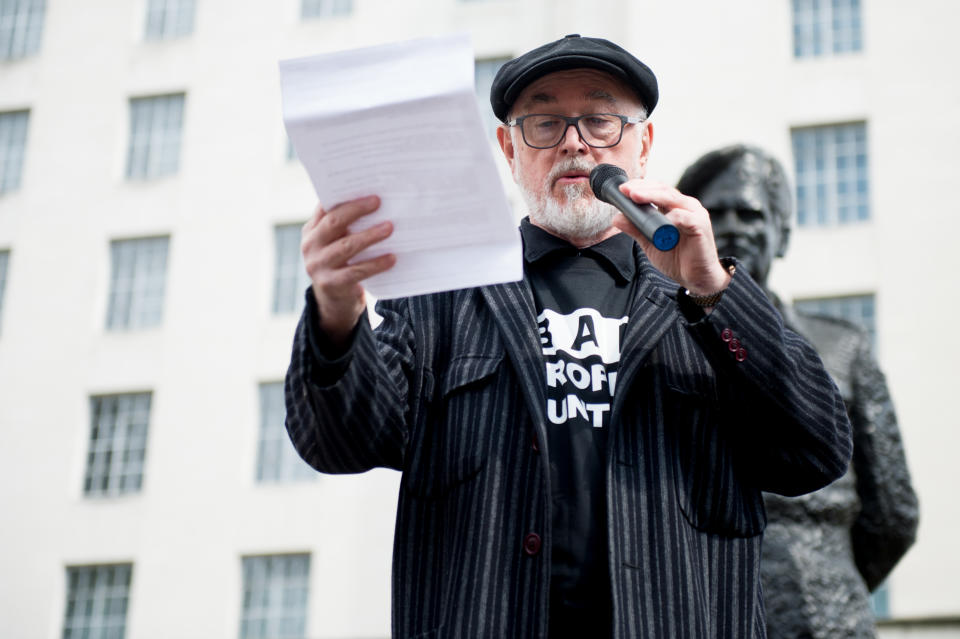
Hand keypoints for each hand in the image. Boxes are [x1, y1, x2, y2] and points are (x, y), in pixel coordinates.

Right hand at [301, 195, 395, 345]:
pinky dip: (376, 264)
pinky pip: (357, 271)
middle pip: (334, 222)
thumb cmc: (342, 263)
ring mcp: (318, 265)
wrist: (334, 302)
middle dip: (357, 210)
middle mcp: (310, 245)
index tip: (364, 185)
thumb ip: (345, 225)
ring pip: (346, 246)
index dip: (344, 196)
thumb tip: (375, 200)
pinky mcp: (331, 283)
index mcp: (312, 230)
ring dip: (370, 235)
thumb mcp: (337, 242)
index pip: (325, 207)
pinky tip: (392, 258)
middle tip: (379, 201)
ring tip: (390, 228)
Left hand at [610, 179, 729, 294]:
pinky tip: (660, 218)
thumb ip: (636, 229)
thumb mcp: (650, 243)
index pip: (656, 189)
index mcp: (674, 207)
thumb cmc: (677, 259)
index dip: (640, 186)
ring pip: (672, 199)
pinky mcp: (700, 226)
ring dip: (653, 196)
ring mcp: (695, 214)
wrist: (697, 278)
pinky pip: (685, 217)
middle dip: (642, 188)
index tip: (621, 189)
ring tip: (635, 197)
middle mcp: (685, 206)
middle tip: (625, 190)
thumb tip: (616, 218)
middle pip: (663, 190)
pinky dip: (672, 217)